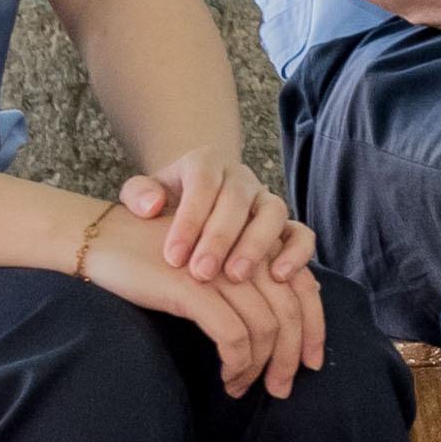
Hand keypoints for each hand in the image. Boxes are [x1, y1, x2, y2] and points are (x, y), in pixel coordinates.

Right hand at [72, 197, 322, 400]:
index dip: (314, 329)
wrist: (102, 239)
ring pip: (265, 328)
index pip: (304, 289)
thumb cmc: (156, 258)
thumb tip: (280, 329)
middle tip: (281, 390)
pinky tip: (226, 377)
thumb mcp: (209, 264)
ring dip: (259, 367)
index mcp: (256, 244)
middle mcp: (245, 252)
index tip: (310, 364)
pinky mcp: (194, 288)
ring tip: (241, 388)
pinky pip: (233, 336)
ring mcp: (221, 268)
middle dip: (290, 358)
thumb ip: (245, 283)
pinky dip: (236, 364)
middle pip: (291, 312)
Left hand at [121, 151, 314, 296]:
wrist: (195, 201)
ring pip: (274, 214)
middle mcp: (241, 177)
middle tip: (202, 273)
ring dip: (257, 246)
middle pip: (238, 200)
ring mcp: (266, 199)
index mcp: (205, 163)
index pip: (202, 185)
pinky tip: (279, 278)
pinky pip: (302, 234)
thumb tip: (151, 206)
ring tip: (237, 277)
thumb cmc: (166, 203)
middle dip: (220, 239)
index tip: (174, 258)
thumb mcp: (143, 193)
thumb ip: (138, 194)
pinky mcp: (286, 224)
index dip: (190, 221)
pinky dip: (297, 253)